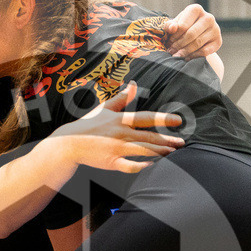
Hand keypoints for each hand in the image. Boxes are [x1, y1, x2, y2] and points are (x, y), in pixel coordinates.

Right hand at [57, 83, 183, 173]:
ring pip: (143, 151)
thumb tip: (134, 83)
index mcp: (120, 120)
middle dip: (167, 140)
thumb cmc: (87, 125)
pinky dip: (141, 166)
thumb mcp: (104, 108)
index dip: (163, 119)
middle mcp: (120, 134)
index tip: (179, 121)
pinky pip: (129, 166)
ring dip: (159, 152)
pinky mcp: (111, 163)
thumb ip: (121, 98)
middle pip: (149, 137)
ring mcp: (116, 149)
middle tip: (182, 142)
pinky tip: (152, 166)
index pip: (146, 118)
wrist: (69, 143)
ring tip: (172, 153)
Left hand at [165, 3, 221, 58]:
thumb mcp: (175, 24)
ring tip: (176, 56)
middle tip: (171, 52)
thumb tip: (172, 28)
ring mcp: (215, 29)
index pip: (183, 26)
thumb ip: (170, 25)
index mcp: (196, 9)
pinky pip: (204, 51)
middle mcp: (208, 17)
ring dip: (185, 52)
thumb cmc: (183, 27)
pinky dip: (194, 56)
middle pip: (191, 34)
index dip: (174, 36)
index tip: (168, 43)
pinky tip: (186, 58)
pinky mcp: (218, 41)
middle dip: (179, 45)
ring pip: (197, 43)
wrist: (198, 34)